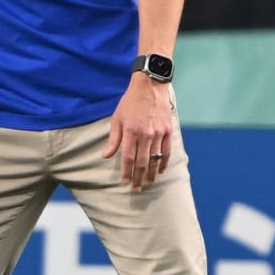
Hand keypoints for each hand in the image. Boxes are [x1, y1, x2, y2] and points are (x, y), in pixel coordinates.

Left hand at [100, 75, 173, 191]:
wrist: (150, 86)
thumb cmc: (130, 102)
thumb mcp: (117, 118)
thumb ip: (113, 139)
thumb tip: (105, 156)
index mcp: (131, 132)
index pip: (128, 158)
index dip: (126, 172)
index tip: (125, 183)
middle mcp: (145, 135)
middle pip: (142, 162)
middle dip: (139, 178)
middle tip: (136, 189)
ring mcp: (158, 134)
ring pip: (155, 159)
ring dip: (151, 173)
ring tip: (148, 183)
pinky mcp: (168, 131)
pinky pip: (167, 151)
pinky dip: (164, 162)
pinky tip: (160, 170)